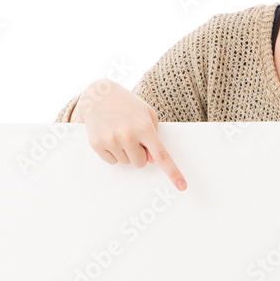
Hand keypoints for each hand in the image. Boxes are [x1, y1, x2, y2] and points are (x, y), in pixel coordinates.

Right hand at [72, 78, 187, 189]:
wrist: (98, 94)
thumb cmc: (128, 105)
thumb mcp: (147, 114)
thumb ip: (154, 136)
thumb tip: (152, 161)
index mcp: (144, 128)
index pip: (162, 156)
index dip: (173, 172)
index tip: (182, 186)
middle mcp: (128, 135)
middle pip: (140, 163)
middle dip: (139, 153)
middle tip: (131, 135)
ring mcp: (111, 140)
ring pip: (126, 162)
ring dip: (125, 152)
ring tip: (119, 132)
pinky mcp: (97, 144)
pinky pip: (112, 161)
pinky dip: (112, 153)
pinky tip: (109, 136)